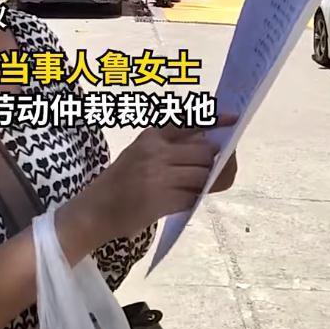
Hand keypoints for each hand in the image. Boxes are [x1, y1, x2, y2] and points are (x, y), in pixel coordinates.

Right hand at [81, 115, 237, 242]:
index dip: (214, 119)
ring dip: (206, 183)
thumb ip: (169, 146)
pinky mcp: (160, 198)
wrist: (96, 209)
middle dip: (216, 162)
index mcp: (152, 135)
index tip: (233, 119)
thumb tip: (209, 146)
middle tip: (217, 170)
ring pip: (202, 174)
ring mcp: (158, 174)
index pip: (188, 121)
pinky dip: (194, 198)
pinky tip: (186, 199)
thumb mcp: (140, 152)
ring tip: (200, 186)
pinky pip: (192, 196)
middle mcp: (156, 150)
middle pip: (204, 152)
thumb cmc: (121, 180)